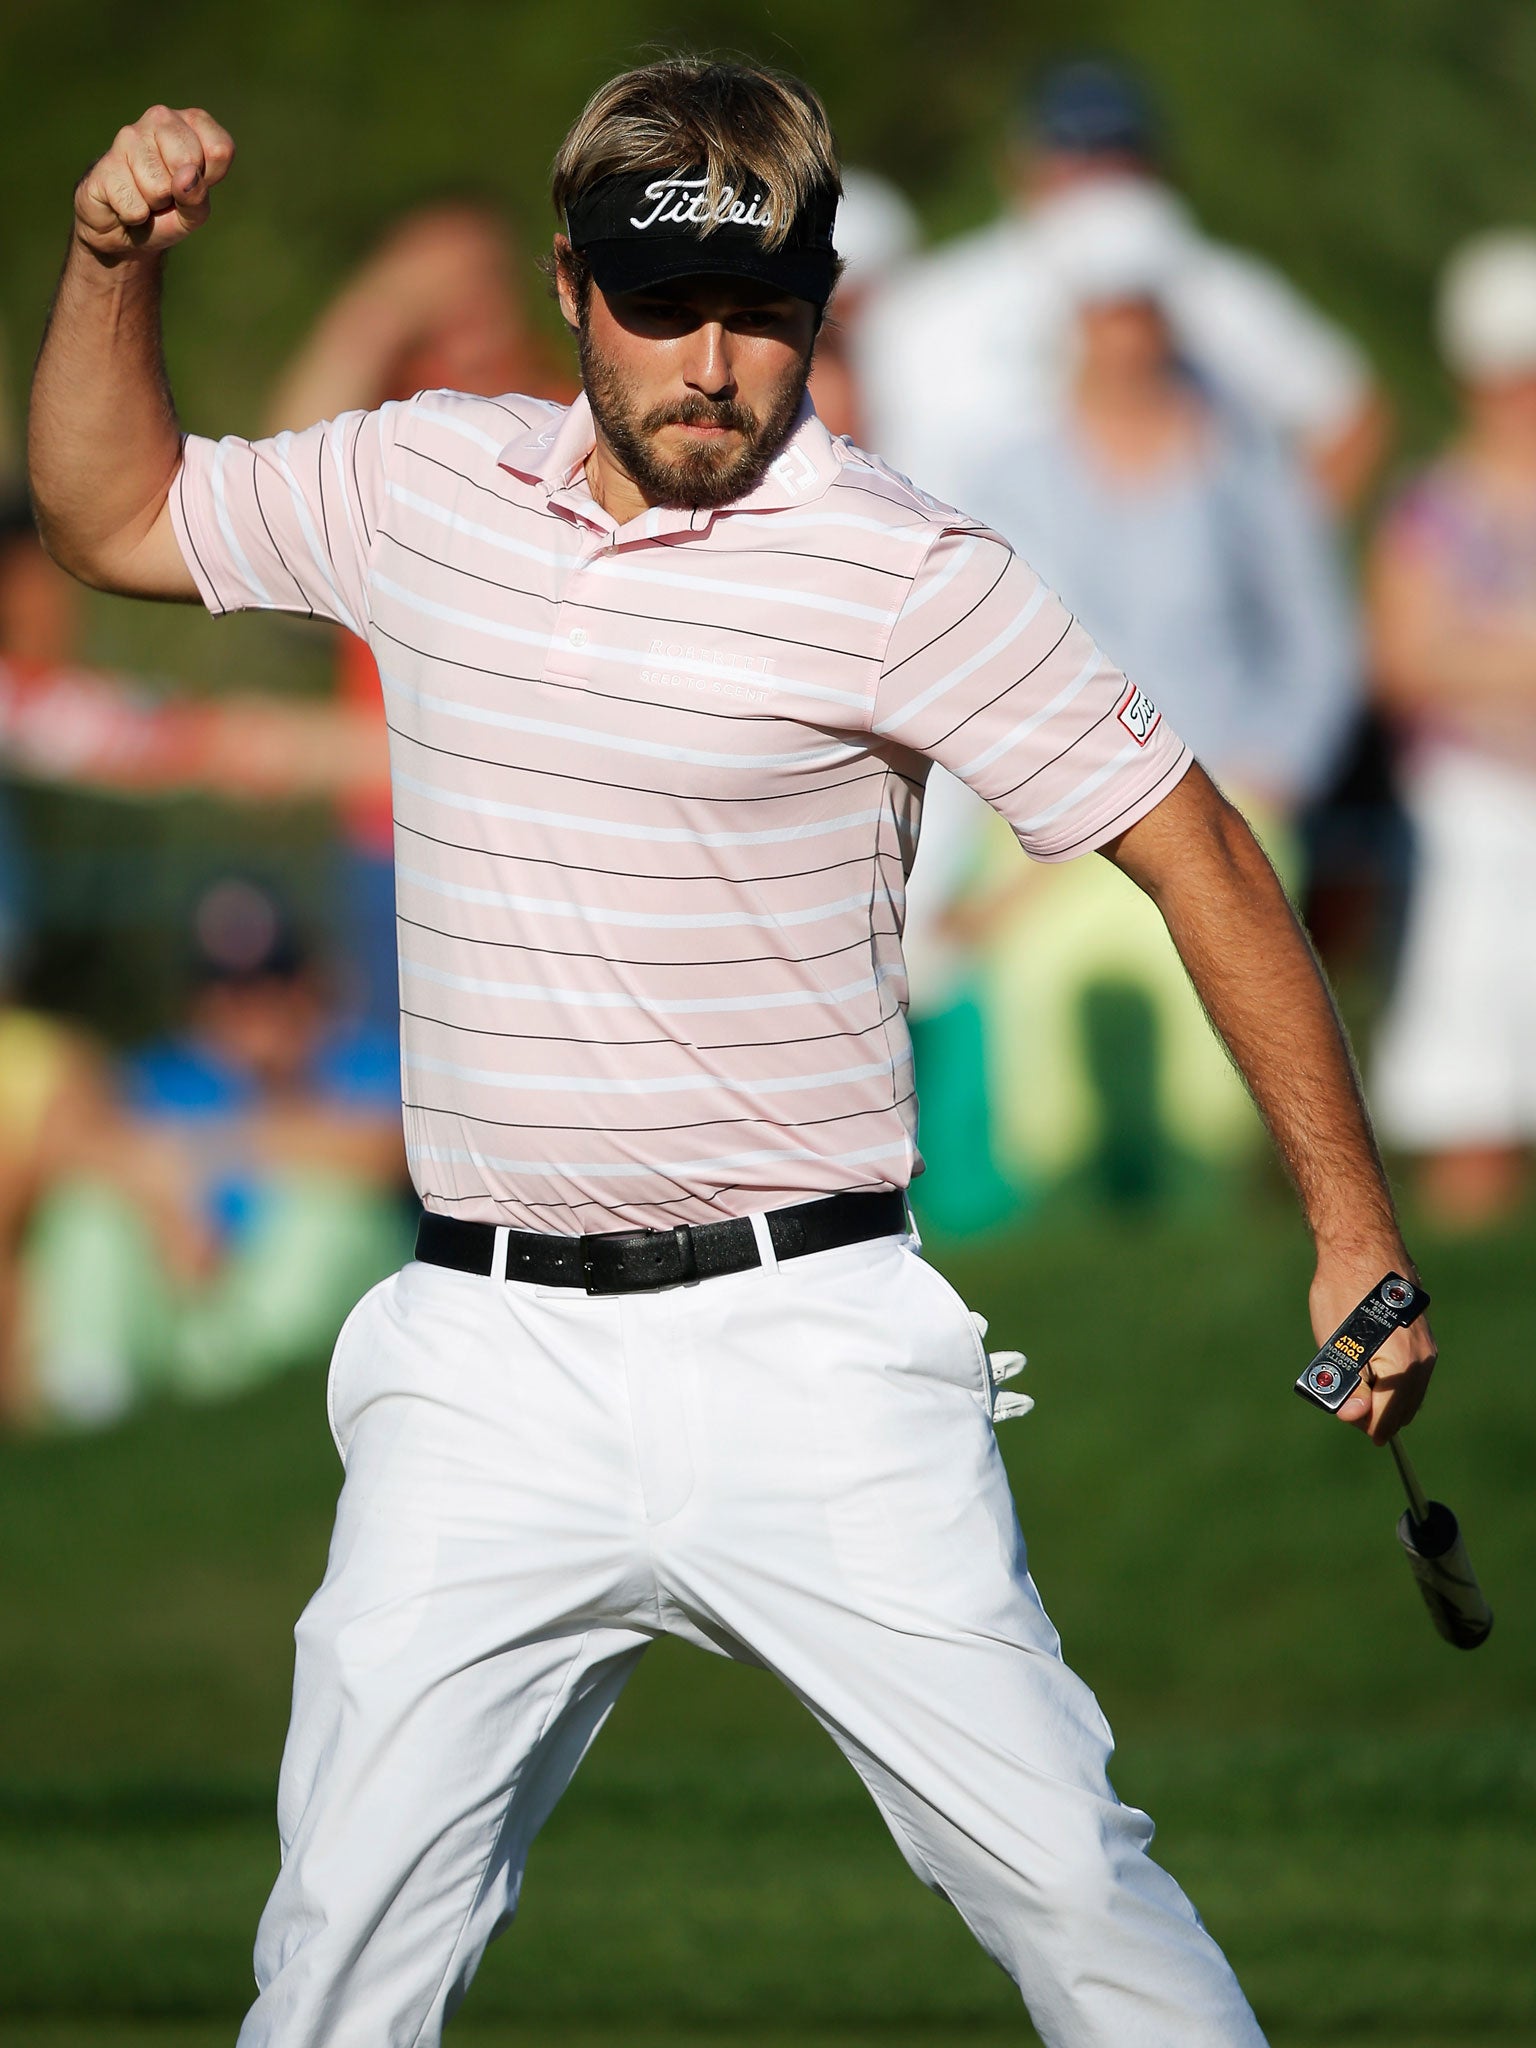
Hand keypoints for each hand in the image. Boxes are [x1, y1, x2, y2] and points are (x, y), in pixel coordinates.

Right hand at [74, 106, 234, 261]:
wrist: (123, 227)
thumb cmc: (166, 211)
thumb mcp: (194, 212)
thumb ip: (199, 197)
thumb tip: (186, 176)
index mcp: (190, 123)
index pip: (220, 149)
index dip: (210, 178)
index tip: (193, 182)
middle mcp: (160, 119)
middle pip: (189, 162)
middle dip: (180, 192)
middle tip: (166, 192)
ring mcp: (129, 136)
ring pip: (159, 187)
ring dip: (154, 204)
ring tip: (144, 196)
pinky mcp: (105, 163)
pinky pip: (134, 206)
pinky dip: (133, 215)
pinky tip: (125, 201)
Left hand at [1309, 1251, 1436, 1443]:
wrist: (1362, 1247)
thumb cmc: (1343, 1294)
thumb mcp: (1335, 1344)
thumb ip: (1348, 1386)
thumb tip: (1357, 1419)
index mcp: (1402, 1367)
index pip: (1387, 1417)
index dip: (1365, 1424)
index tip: (1347, 1416)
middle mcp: (1423, 1361)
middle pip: (1403, 1409)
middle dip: (1376, 1413)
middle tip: (1348, 1400)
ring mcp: (1428, 1348)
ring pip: (1410, 1392)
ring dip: (1386, 1397)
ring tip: (1356, 1383)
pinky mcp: (1424, 1337)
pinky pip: (1413, 1375)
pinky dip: (1395, 1381)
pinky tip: (1373, 1369)